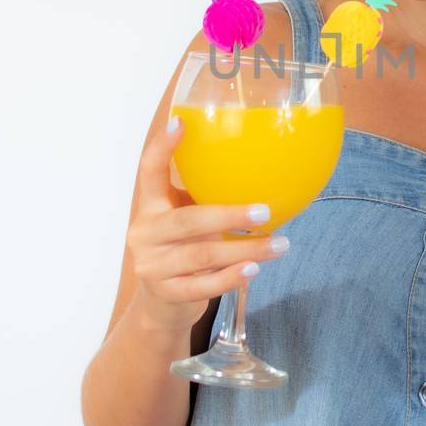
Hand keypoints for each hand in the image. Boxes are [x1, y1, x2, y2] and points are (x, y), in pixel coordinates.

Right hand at [126, 115, 289, 334]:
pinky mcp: (166, 293)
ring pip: (202, 255)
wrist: (162, 302)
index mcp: (150, 206)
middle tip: (264, 212)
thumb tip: (263, 167)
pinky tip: (254, 269)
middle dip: (228, 216)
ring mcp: (153, 265)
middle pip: (187, 221)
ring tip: (279, 245)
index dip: (162, 147)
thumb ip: (206, 196)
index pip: (149, 172)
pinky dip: (230, 277)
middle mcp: (145, 233)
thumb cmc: (184, 247)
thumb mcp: (187, 217)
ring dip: (245, 250)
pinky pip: (202, 286)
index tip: (180, 122)